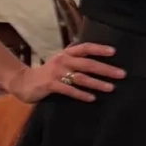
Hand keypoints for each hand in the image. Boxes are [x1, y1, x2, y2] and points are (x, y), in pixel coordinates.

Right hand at [6, 43, 124, 103]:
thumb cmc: (47, 72)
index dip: (99, 49)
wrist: (24, 82)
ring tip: (110, 88)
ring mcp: (56, 73)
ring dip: (97, 83)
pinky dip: (81, 94)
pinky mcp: (50, 85)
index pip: (85, 48)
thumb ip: (74, 55)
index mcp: (66, 53)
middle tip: (121, 74)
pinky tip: (92, 98)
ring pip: (80, 78)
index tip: (114, 52)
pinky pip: (69, 90)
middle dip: (105, 69)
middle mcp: (63, 60)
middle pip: (87, 63)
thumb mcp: (60, 60)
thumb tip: (92, 50)